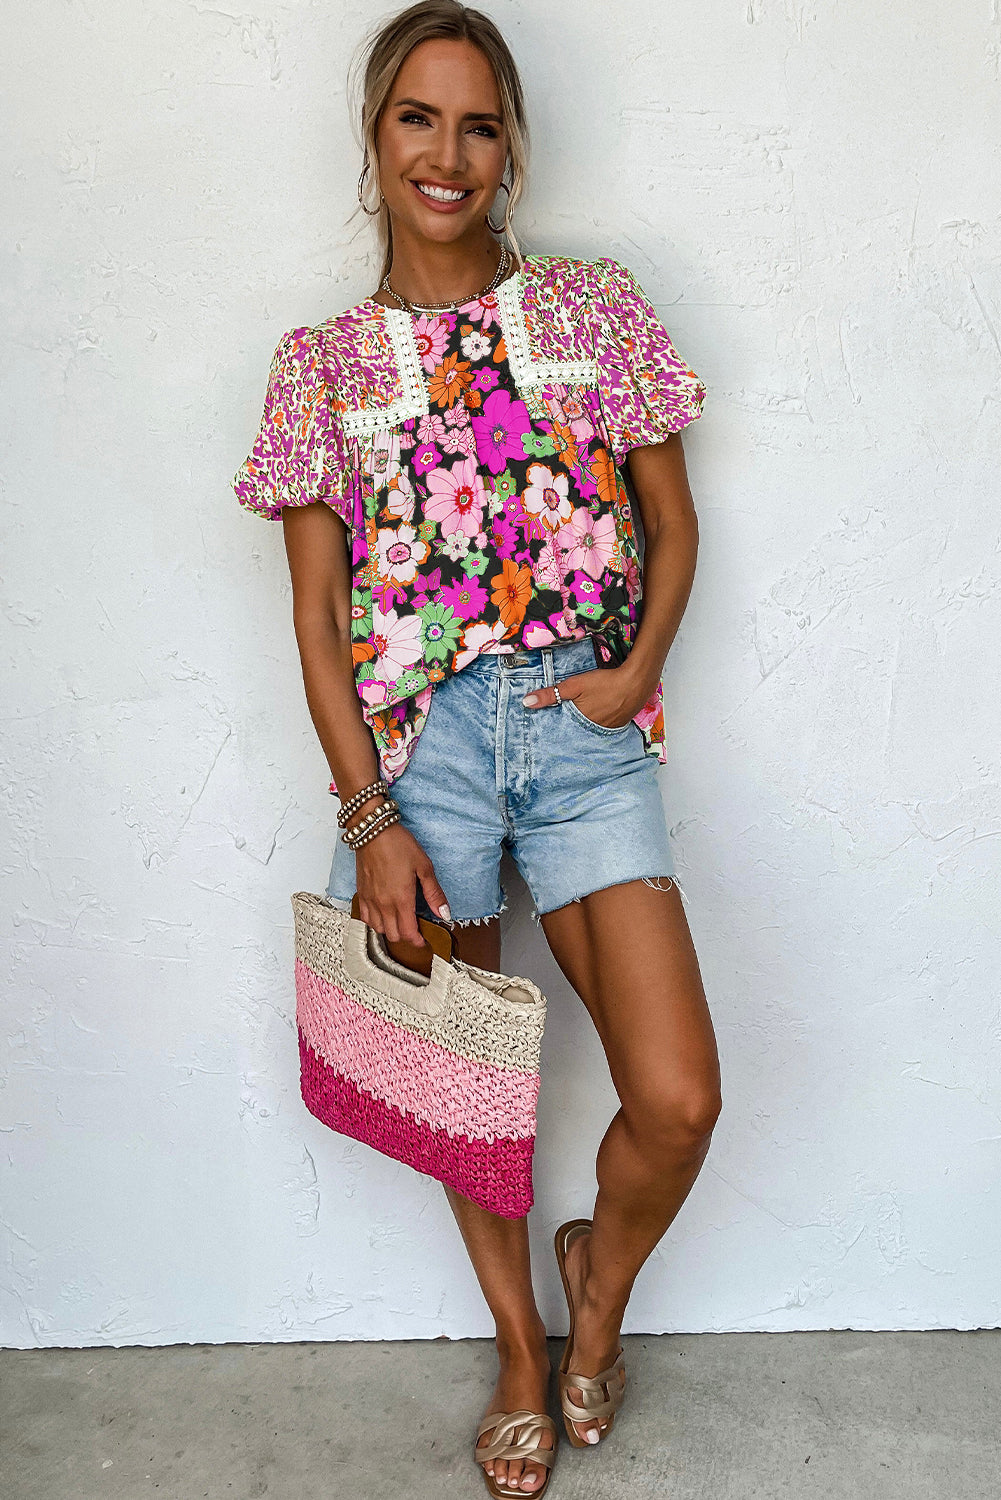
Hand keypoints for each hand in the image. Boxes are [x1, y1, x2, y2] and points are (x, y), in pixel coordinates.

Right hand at [354, 823, 450, 946]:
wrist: (373, 831)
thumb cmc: (398, 845)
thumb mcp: (424, 867)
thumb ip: (434, 893)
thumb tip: (445, 913)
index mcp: (401, 900)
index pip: (408, 933)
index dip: (418, 941)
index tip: (424, 940)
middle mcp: (384, 904)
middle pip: (393, 935)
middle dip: (406, 936)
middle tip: (415, 929)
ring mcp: (370, 900)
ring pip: (378, 929)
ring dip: (390, 930)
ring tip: (400, 921)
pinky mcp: (361, 893)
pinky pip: (365, 918)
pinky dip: (374, 922)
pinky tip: (382, 914)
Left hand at [522, 664, 648, 729]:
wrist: (638, 681)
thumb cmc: (607, 682)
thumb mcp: (575, 685)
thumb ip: (551, 694)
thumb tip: (527, 702)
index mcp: (580, 721)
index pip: (562, 731)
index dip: (554, 731)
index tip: (544, 736)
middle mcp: (593, 729)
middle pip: (576, 732)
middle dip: (568, 731)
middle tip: (557, 734)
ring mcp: (608, 728)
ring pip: (590, 730)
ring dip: (583, 728)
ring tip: (577, 725)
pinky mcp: (619, 723)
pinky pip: (604, 727)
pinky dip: (598, 724)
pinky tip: (597, 718)